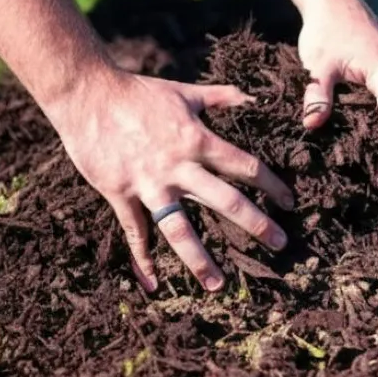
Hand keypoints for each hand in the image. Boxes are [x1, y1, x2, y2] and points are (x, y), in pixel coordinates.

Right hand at [44, 69, 293, 292]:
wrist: (87, 94)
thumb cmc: (138, 92)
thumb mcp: (185, 92)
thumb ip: (222, 97)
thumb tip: (254, 97)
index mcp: (197, 140)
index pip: (245, 167)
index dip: (272, 185)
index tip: (290, 203)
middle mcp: (177, 166)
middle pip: (224, 201)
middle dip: (255, 223)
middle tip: (280, 244)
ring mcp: (148, 184)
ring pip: (179, 228)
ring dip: (199, 259)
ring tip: (218, 284)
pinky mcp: (119, 194)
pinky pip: (135, 232)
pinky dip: (143, 259)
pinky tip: (154, 283)